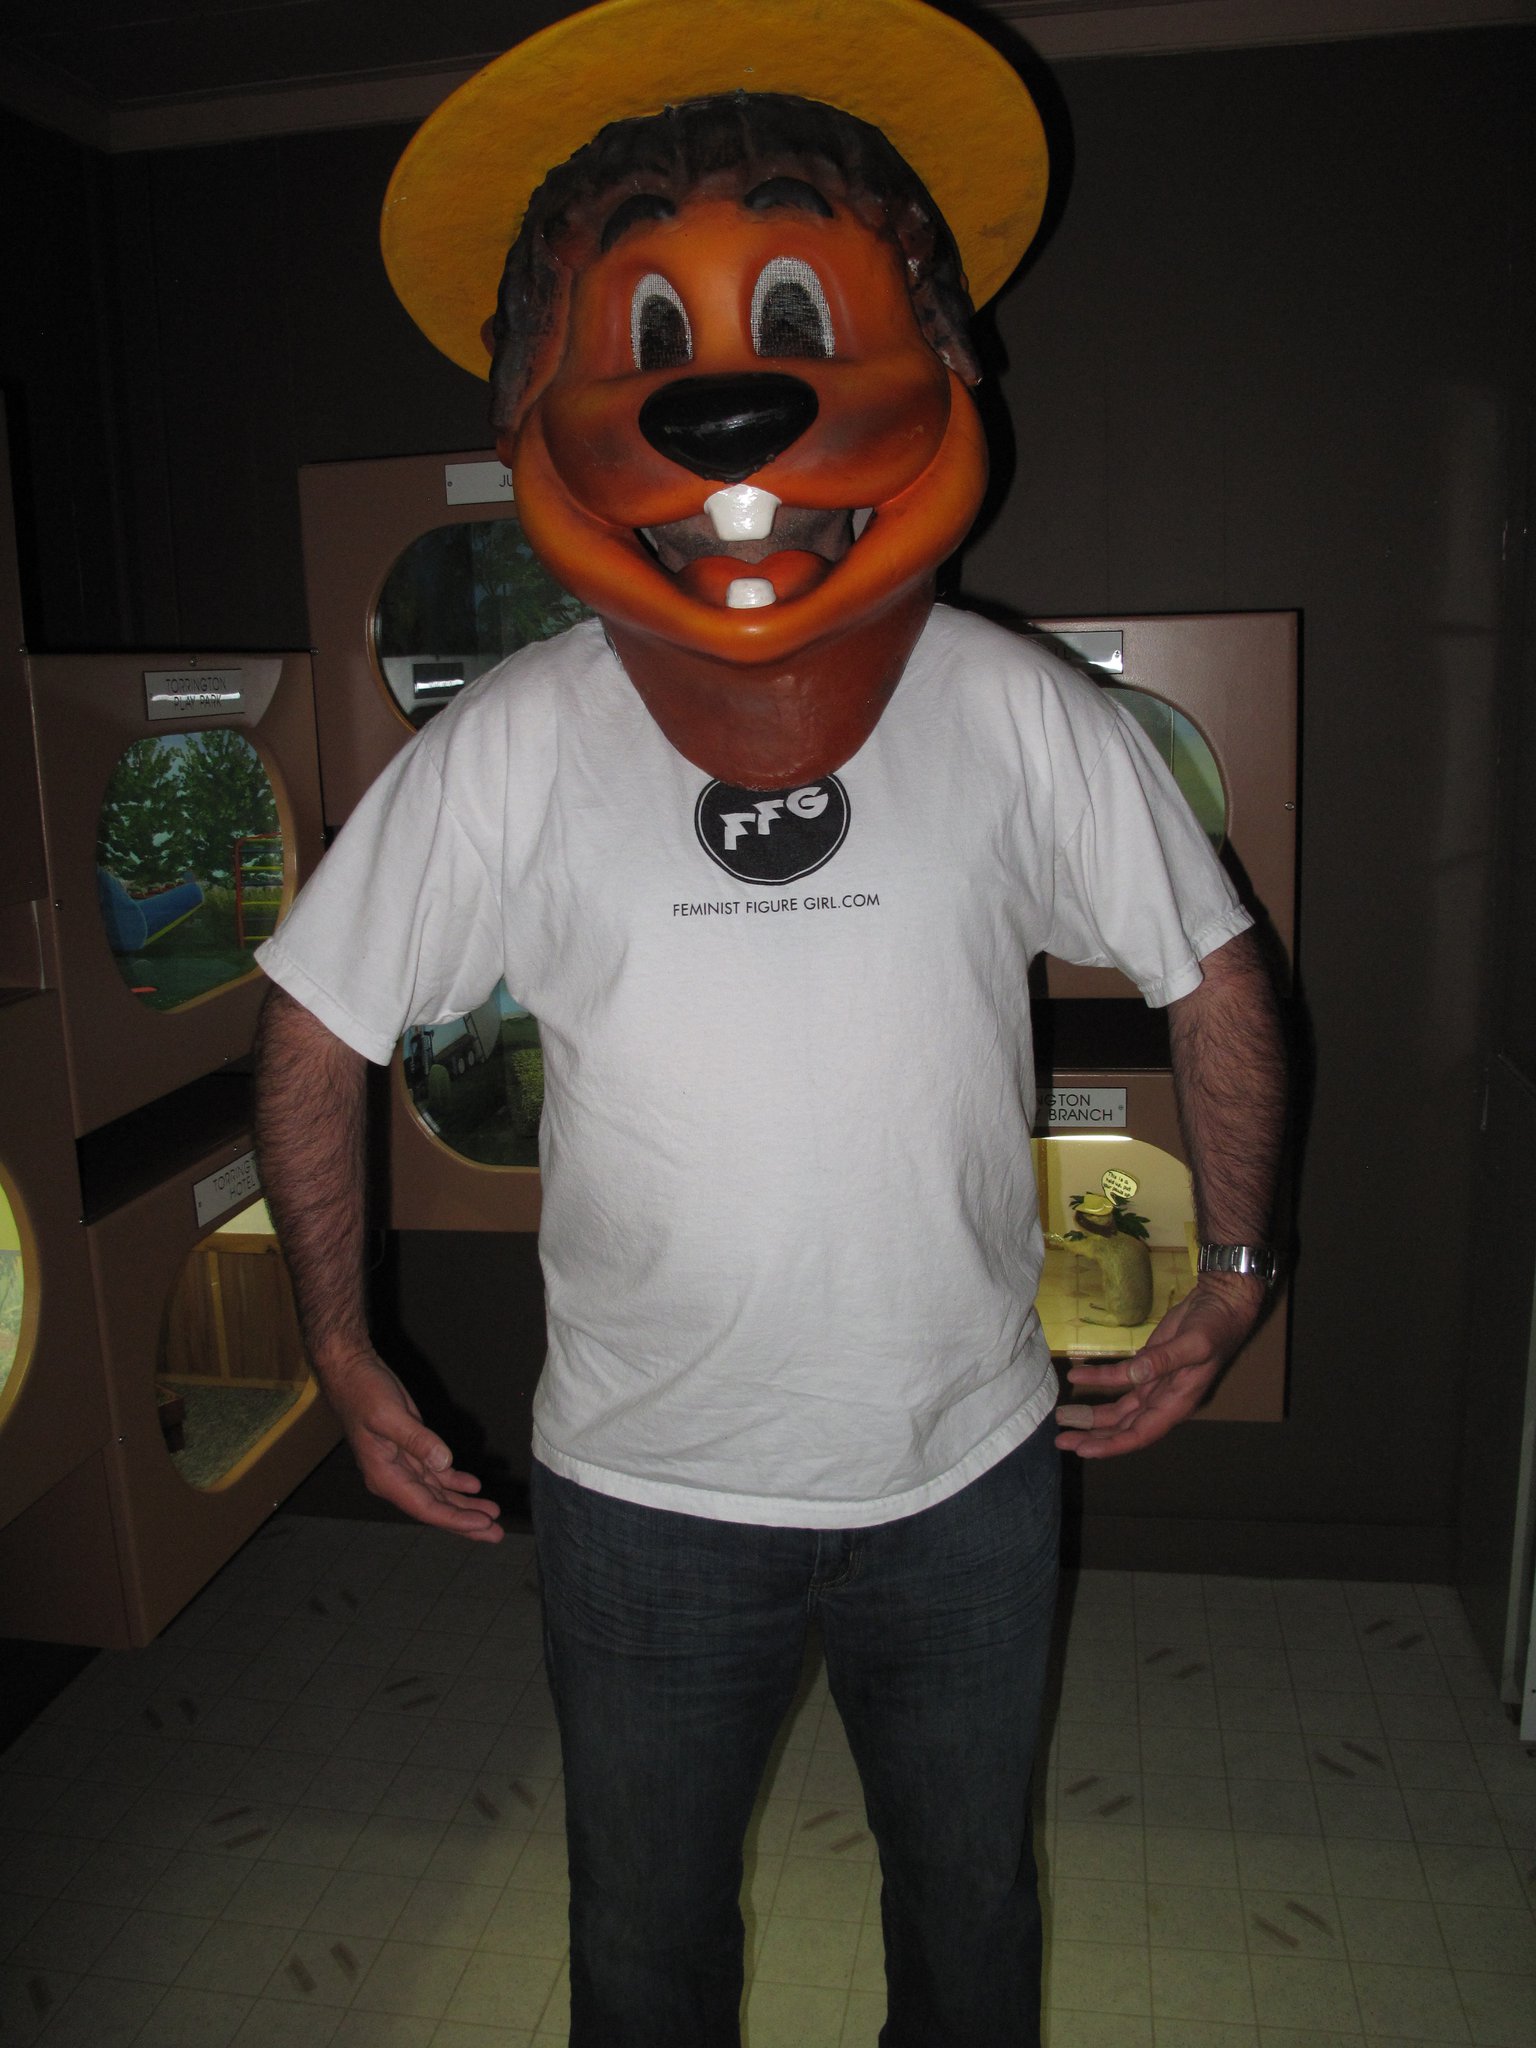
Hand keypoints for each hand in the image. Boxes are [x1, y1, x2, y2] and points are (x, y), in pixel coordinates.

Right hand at [320, 1348, 504, 1541]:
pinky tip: (474, 1487)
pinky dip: (455, 1482)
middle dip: (465, 1522)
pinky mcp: (411, 1451)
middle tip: (496, 1533)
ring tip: (493, 1513)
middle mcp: (394, 1478)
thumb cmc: (364, 1393)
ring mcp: (403, 1466)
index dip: (455, 1518)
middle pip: (434, 1508)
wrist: (352, 1371)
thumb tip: (444, 1463)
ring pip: (438, 1494)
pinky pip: (436, 1475)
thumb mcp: (388, 1415)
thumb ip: (417, 1440)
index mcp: (385, 1476)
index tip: (483, 1524)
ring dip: (464, 1504)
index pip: (425, 1507)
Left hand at [1054, 1274, 1263, 1458]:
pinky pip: (1117, 1377)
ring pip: (1118, 1408)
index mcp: (1177, 1403)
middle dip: (1093, 1435)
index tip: (1084, 1449)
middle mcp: (1163, 1400)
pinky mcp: (1146, 1365)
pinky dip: (1097, 1377)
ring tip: (1062, 1418)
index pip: (1140, 1433)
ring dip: (1092, 1414)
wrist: (1219, 1303)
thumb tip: (1134, 1377)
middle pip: (1124, 1427)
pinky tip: (1076, 1375)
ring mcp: (1154, 1383)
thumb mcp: (1195, 1344)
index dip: (1112, 1445)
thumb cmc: (1215, 1327)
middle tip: (1061, 1440)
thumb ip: (1164, 1360)